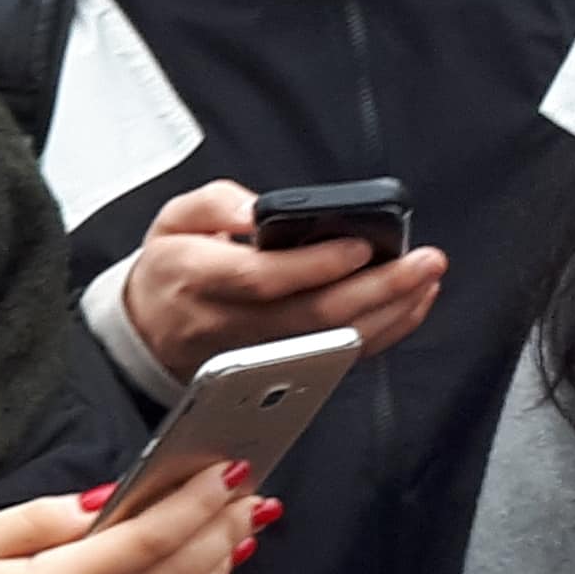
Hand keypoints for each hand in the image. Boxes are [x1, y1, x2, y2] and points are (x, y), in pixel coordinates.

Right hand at [120, 181, 445, 379]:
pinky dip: (383, 333)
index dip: (315, 264)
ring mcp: (256, 354)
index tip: (360, 245)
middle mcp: (226, 322)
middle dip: (377, 288)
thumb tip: (254, 211)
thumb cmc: (173, 270)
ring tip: (424, 278)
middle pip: (310, 316)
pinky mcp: (280, 370)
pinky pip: (339, 359)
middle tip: (422, 261)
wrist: (150, 330)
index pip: (261, 278)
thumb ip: (214, 203)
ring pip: (331, 342)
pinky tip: (408, 305)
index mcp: (195, 277)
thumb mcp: (174, 220)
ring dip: (390, 312)